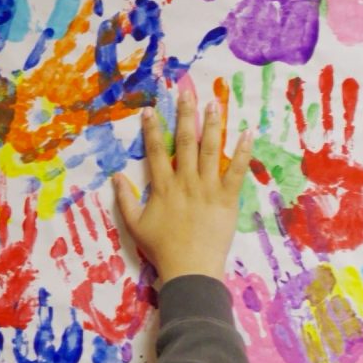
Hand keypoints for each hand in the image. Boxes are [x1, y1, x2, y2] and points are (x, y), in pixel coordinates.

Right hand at [114, 91, 251, 282]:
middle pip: (186, 142)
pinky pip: (236, 171)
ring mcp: (208, 188)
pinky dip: (242, 152)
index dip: (152, 129)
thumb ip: (125, 200)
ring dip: (213, 125)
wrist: (190, 269)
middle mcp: (185, 181)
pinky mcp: (227, 198)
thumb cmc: (162, 249)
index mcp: (163, 187)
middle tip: (187, 93)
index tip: (150, 110)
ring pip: (211, 150)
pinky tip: (247, 133)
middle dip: (186, 115)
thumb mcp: (136, 226)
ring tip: (214, 104)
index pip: (156, 151)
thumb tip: (115, 176)